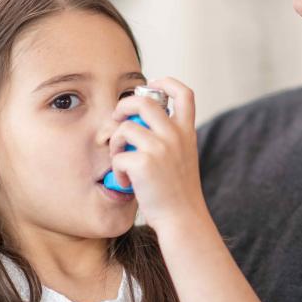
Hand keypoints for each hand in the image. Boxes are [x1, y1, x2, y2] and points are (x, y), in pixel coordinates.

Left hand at [110, 77, 207, 228]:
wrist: (183, 219)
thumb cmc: (177, 194)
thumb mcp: (182, 159)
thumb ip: (169, 139)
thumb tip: (137, 124)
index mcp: (186, 133)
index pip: (184, 93)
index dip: (166, 82)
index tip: (151, 86)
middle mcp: (175, 136)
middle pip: (144, 101)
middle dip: (123, 106)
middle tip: (117, 120)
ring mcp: (160, 148)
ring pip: (124, 128)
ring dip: (115, 143)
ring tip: (120, 161)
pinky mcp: (144, 163)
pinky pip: (117, 156)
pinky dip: (116, 170)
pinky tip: (124, 183)